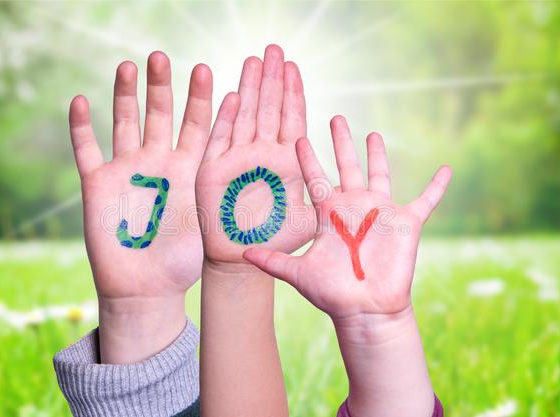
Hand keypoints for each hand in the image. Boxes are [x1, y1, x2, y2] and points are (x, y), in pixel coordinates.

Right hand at [69, 52, 211, 361]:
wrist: (148, 290)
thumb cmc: (186, 262)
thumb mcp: (216, 221)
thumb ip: (241, 193)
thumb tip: (288, 176)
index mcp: (188, 168)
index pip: (196, 124)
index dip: (200, 98)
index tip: (206, 70)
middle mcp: (157, 162)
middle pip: (159, 114)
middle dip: (161, 86)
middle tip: (162, 56)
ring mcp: (126, 170)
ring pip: (124, 123)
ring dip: (124, 95)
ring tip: (129, 66)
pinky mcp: (97, 185)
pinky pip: (87, 150)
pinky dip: (81, 127)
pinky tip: (80, 100)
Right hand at [196, 45, 312, 272]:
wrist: (242, 259)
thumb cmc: (276, 239)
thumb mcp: (307, 216)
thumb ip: (322, 197)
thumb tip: (346, 179)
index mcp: (287, 160)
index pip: (291, 118)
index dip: (292, 93)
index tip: (294, 67)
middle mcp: (262, 154)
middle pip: (268, 110)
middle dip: (271, 80)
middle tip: (274, 49)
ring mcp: (237, 159)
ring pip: (245, 117)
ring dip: (250, 89)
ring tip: (255, 61)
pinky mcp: (214, 171)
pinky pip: (221, 140)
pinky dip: (226, 118)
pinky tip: (234, 95)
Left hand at [244, 116, 448, 416]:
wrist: (365, 310)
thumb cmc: (332, 294)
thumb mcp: (299, 273)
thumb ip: (273, 261)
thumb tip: (242, 253)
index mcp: (328, 213)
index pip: (315, 178)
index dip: (307, 158)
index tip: (297, 136)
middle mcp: (353, 206)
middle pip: (346, 165)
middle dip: (341, 142)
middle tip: (335, 117)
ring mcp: (380, 212)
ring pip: (380, 173)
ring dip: (378, 154)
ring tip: (373, 132)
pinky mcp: (406, 222)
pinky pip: (426, 200)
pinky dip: (437, 186)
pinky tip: (447, 168)